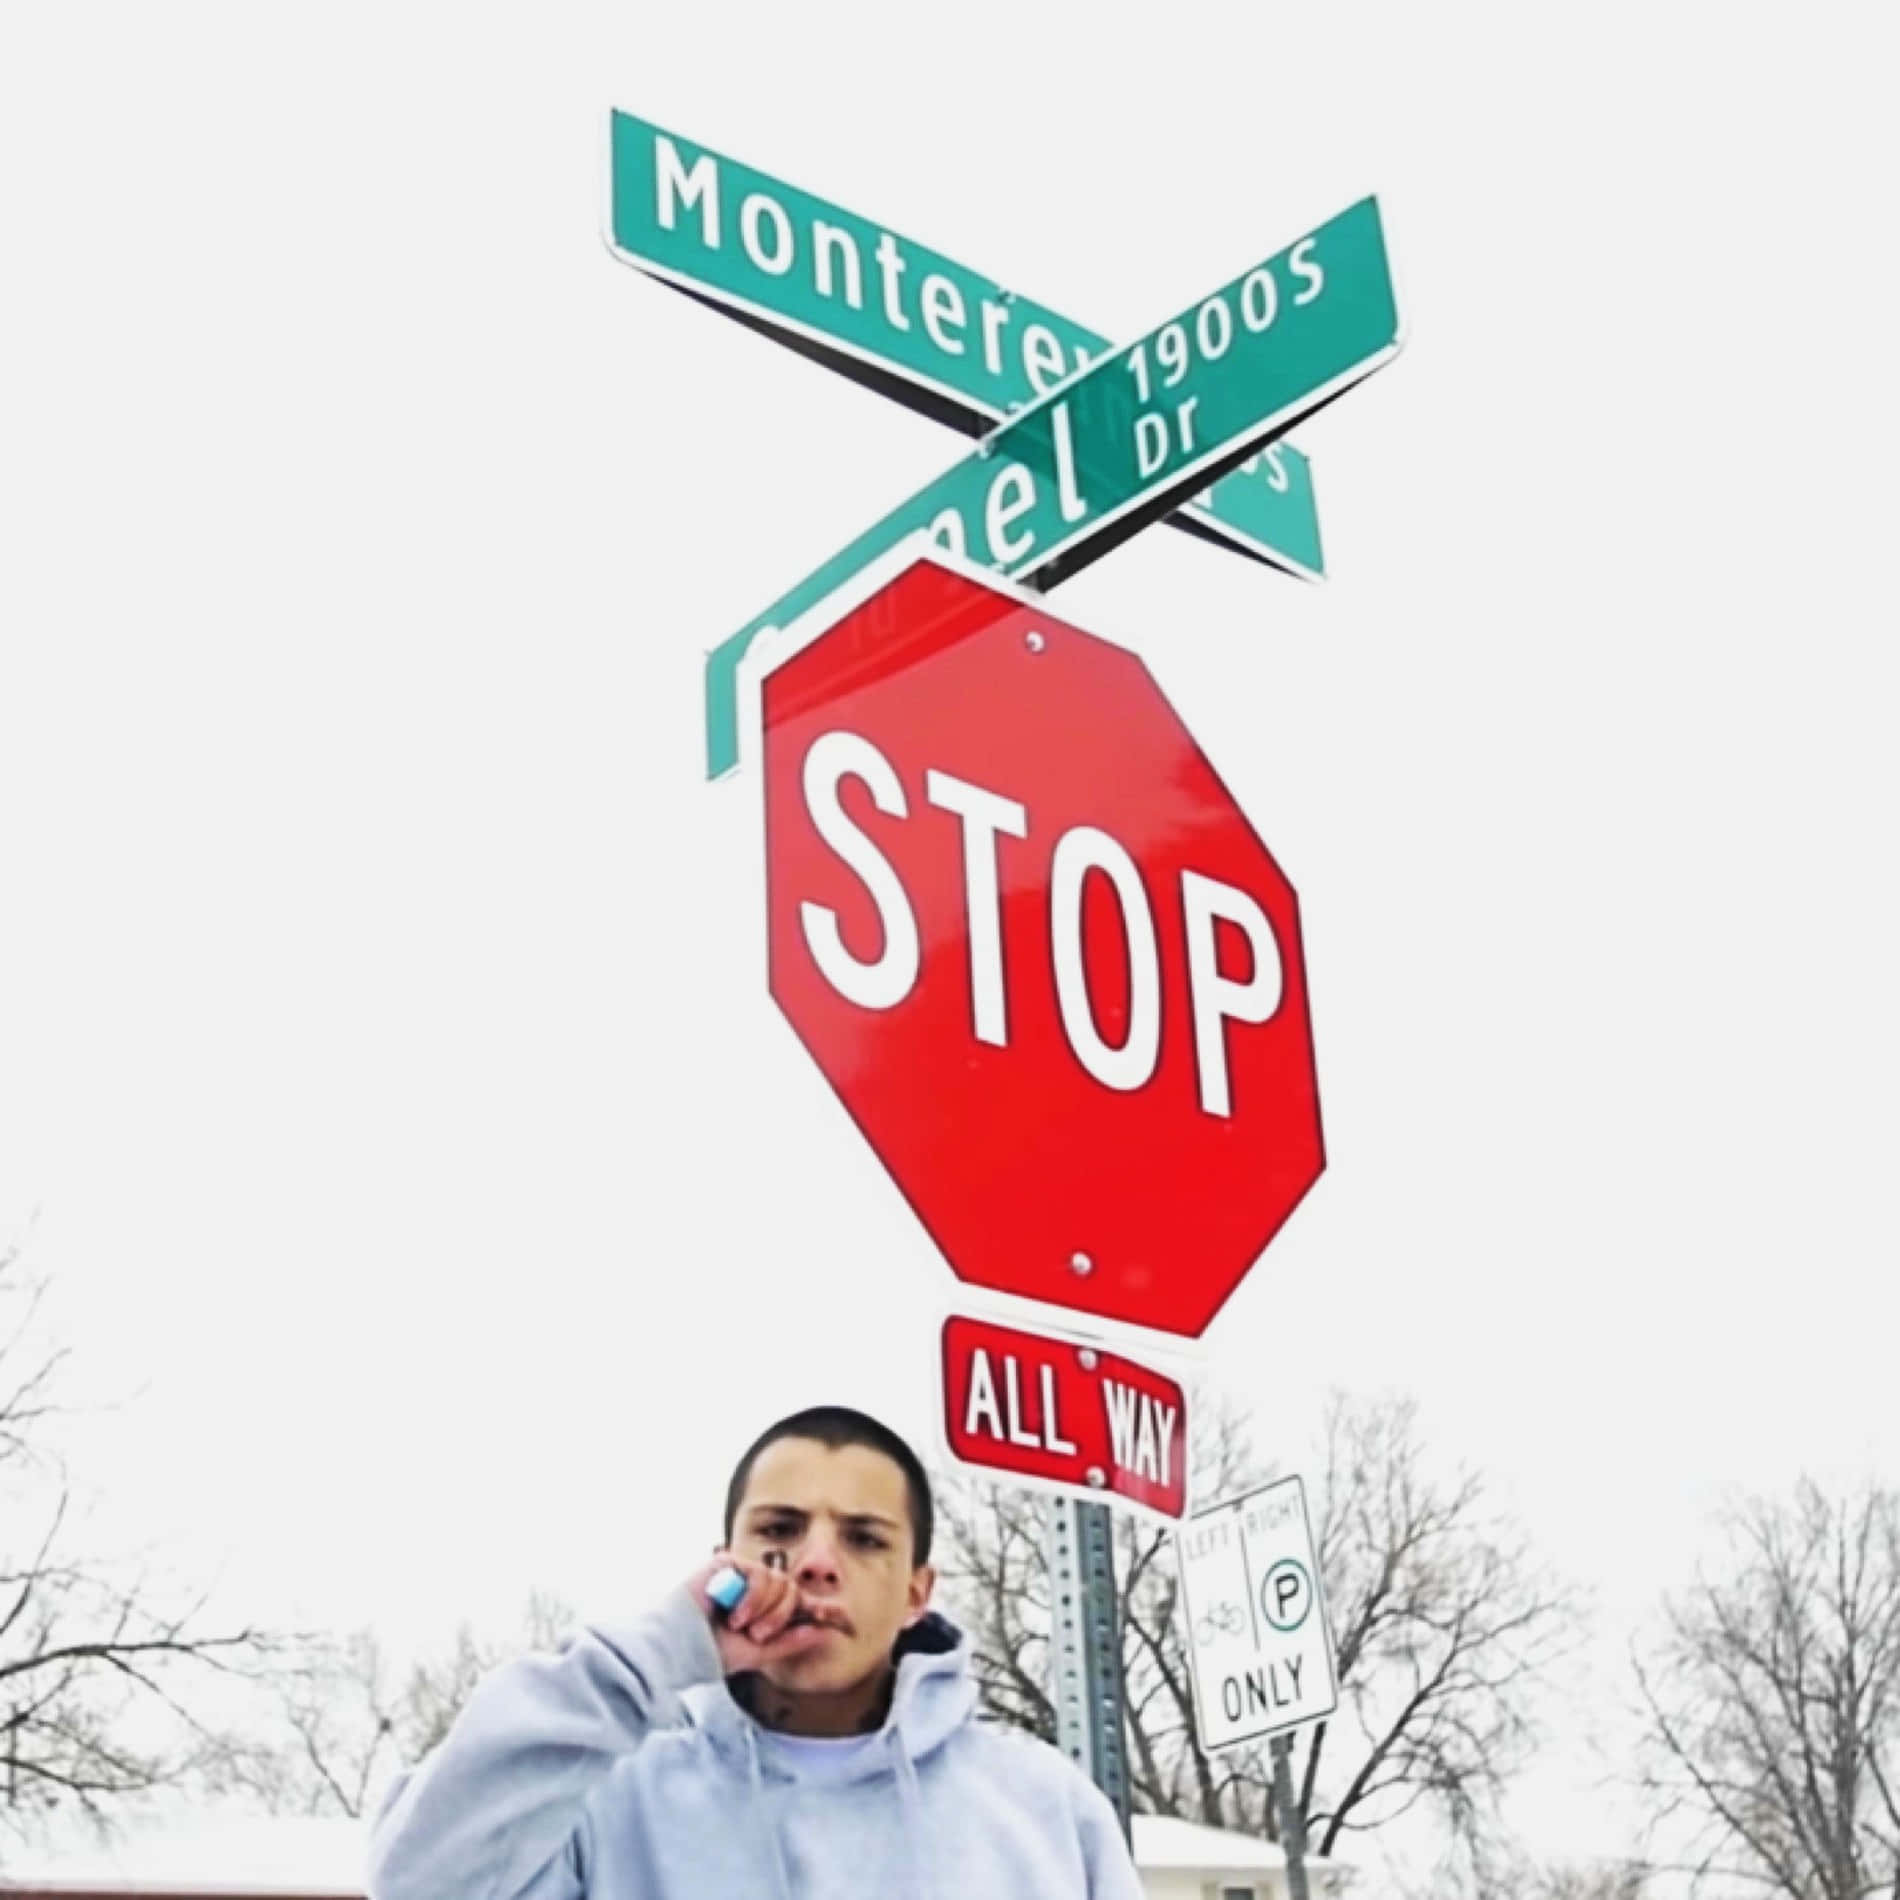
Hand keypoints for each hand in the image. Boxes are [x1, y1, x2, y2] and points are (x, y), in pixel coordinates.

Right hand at [688, 1553, 832, 1673]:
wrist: (682, 1646)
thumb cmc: (714, 1650)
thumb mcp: (759, 1651)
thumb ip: (790, 1640)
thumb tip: (822, 1631)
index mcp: (763, 1606)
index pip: (795, 1598)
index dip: (814, 1605)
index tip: (836, 1615)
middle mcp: (754, 1587)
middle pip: (791, 1589)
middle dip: (779, 1615)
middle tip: (758, 1633)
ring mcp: (741, 1572)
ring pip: (778, 1581)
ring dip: (764, 1608)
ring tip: (741, 1624)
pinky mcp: (728, 1562)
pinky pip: (759, 1573)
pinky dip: (752, 1597)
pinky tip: (735, 1613)